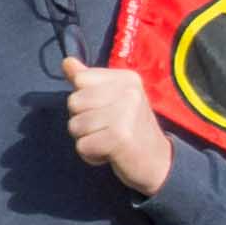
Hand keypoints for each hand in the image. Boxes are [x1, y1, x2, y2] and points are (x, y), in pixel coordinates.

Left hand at [60, 55, 174, 198]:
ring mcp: (125, 114)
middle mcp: (128, 92)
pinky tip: (109, 153)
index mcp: (126, 78)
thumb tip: (67, 61)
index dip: (84, 100)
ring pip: (75, 125)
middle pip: (74, 102)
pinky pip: (82, 146)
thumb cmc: (131, 129)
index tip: (105, 110)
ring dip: (86, 139)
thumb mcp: (113, 99)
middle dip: (82, 121)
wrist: (159, 162)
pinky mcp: (119, 137)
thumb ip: (89, 80)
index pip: (81, 79)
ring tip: (108, 140)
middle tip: (106, 129)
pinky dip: (91, 155)